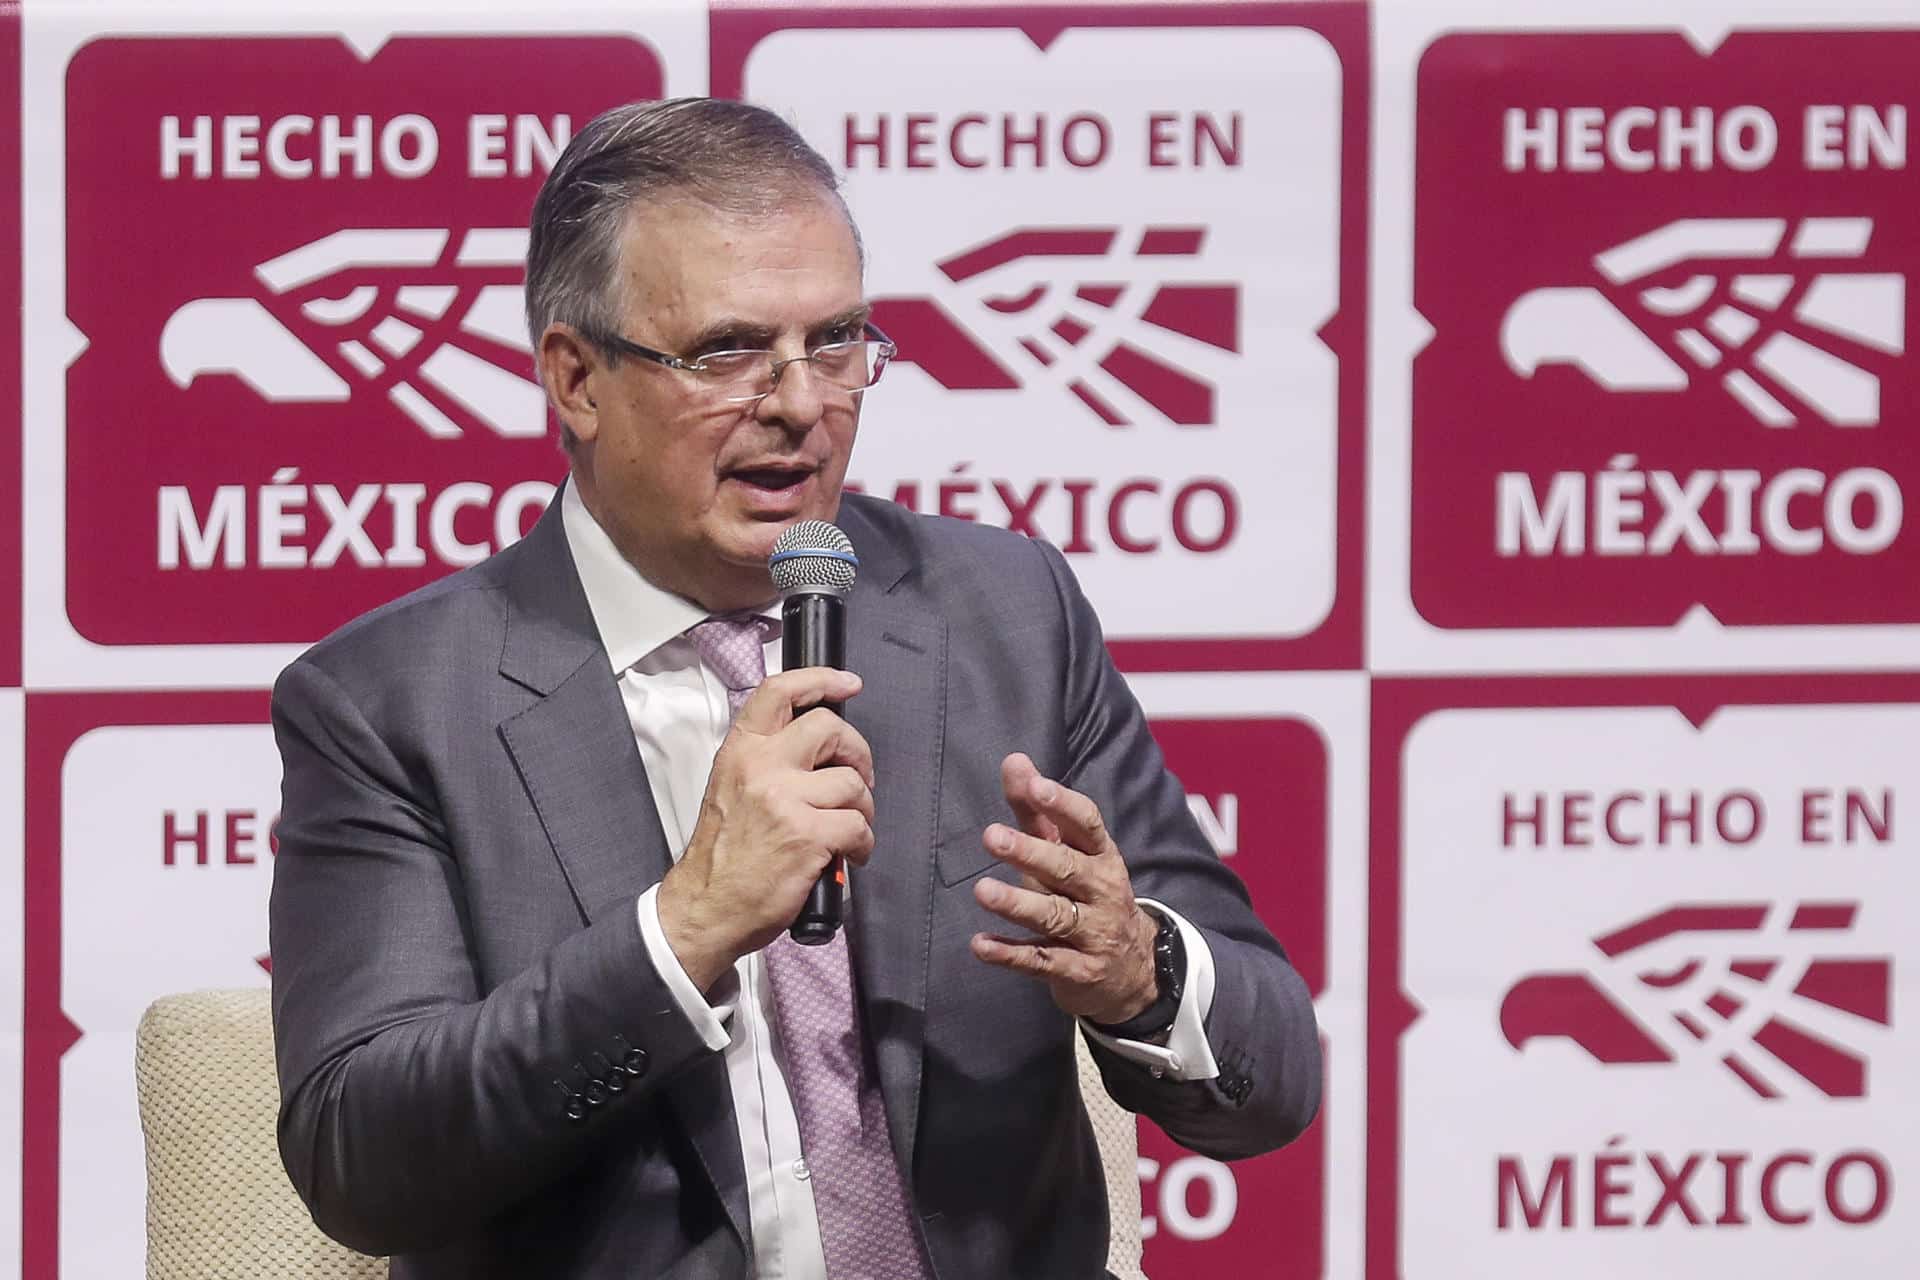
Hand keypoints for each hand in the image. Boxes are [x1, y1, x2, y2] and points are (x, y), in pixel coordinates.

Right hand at [658, 667, 873, 991]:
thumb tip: (819, 748)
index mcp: (741, 751)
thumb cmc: (723, 854)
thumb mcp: (732, 787)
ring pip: (852, 783)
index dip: (821, 679)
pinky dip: (863, 843)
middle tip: (858, 774)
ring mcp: (785, 799)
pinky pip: (858, 826)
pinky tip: (848, 855)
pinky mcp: (807, 835)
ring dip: (862, 809)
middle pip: (830, 728)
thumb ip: (768, 759)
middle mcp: (761, 767)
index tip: (847, 684)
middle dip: (857, 751)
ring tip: (847, 828)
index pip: (780, 692)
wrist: (707, 907)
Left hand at [969, 753, 1158, 1024]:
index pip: (1087, 825)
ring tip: (982, 891)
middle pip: (1067, 869)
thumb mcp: (1069, 853)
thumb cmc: (1087, 895)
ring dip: (1017, 904)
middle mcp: (1102, 891)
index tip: (1035, 787)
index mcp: (1102, 856)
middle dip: (1030, 852)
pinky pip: (1042, 961)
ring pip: (1055, 916)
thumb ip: (1036, 811)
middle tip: (991, 836)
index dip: (1063, 805)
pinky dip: (1010, 955)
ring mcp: (1093, 933)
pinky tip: (980, 945)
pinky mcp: (1078, 971)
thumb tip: (1013, 760)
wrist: (1132, 969)